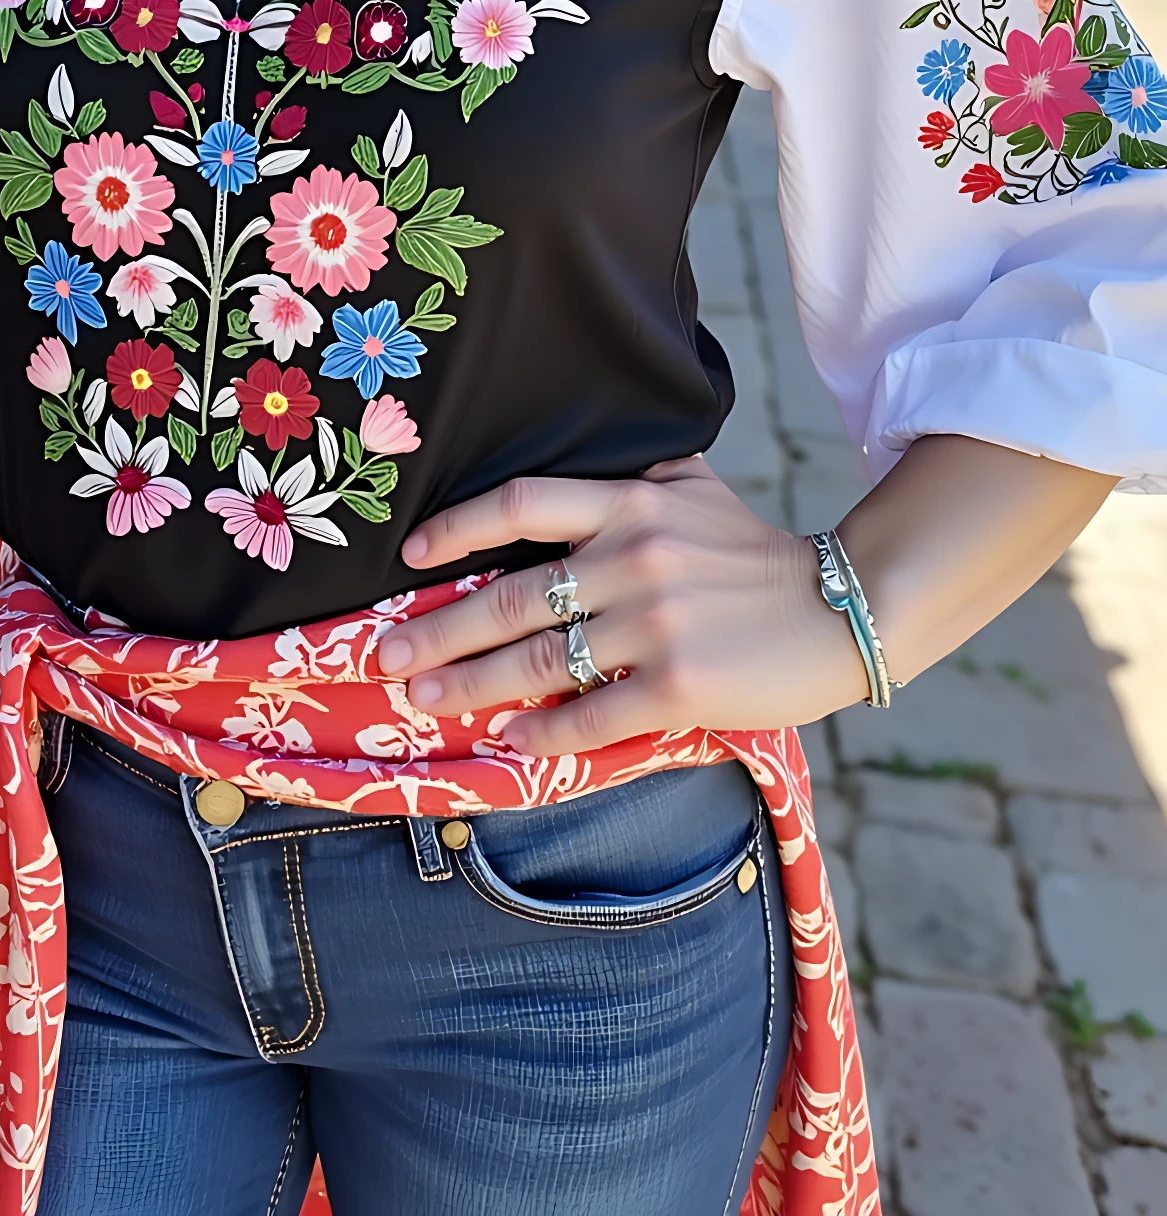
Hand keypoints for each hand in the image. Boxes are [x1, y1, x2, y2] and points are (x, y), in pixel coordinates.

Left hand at [377, 457, 867, 752]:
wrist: (841, 608)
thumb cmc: (755, 555)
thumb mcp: (695, 491)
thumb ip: (634, 482)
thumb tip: (570, 482)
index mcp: (632, 503)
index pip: (522, 502)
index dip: (457, 527)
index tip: (408, 556)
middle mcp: (635, 556)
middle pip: (512, 596)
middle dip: (438, 629)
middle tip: (383, 657)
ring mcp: (656, 624)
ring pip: (540, 661)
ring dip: (471, 684)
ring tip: (424, 698)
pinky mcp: (680, 686)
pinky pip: (592, 714)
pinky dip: (545, 733)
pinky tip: (510, 742)